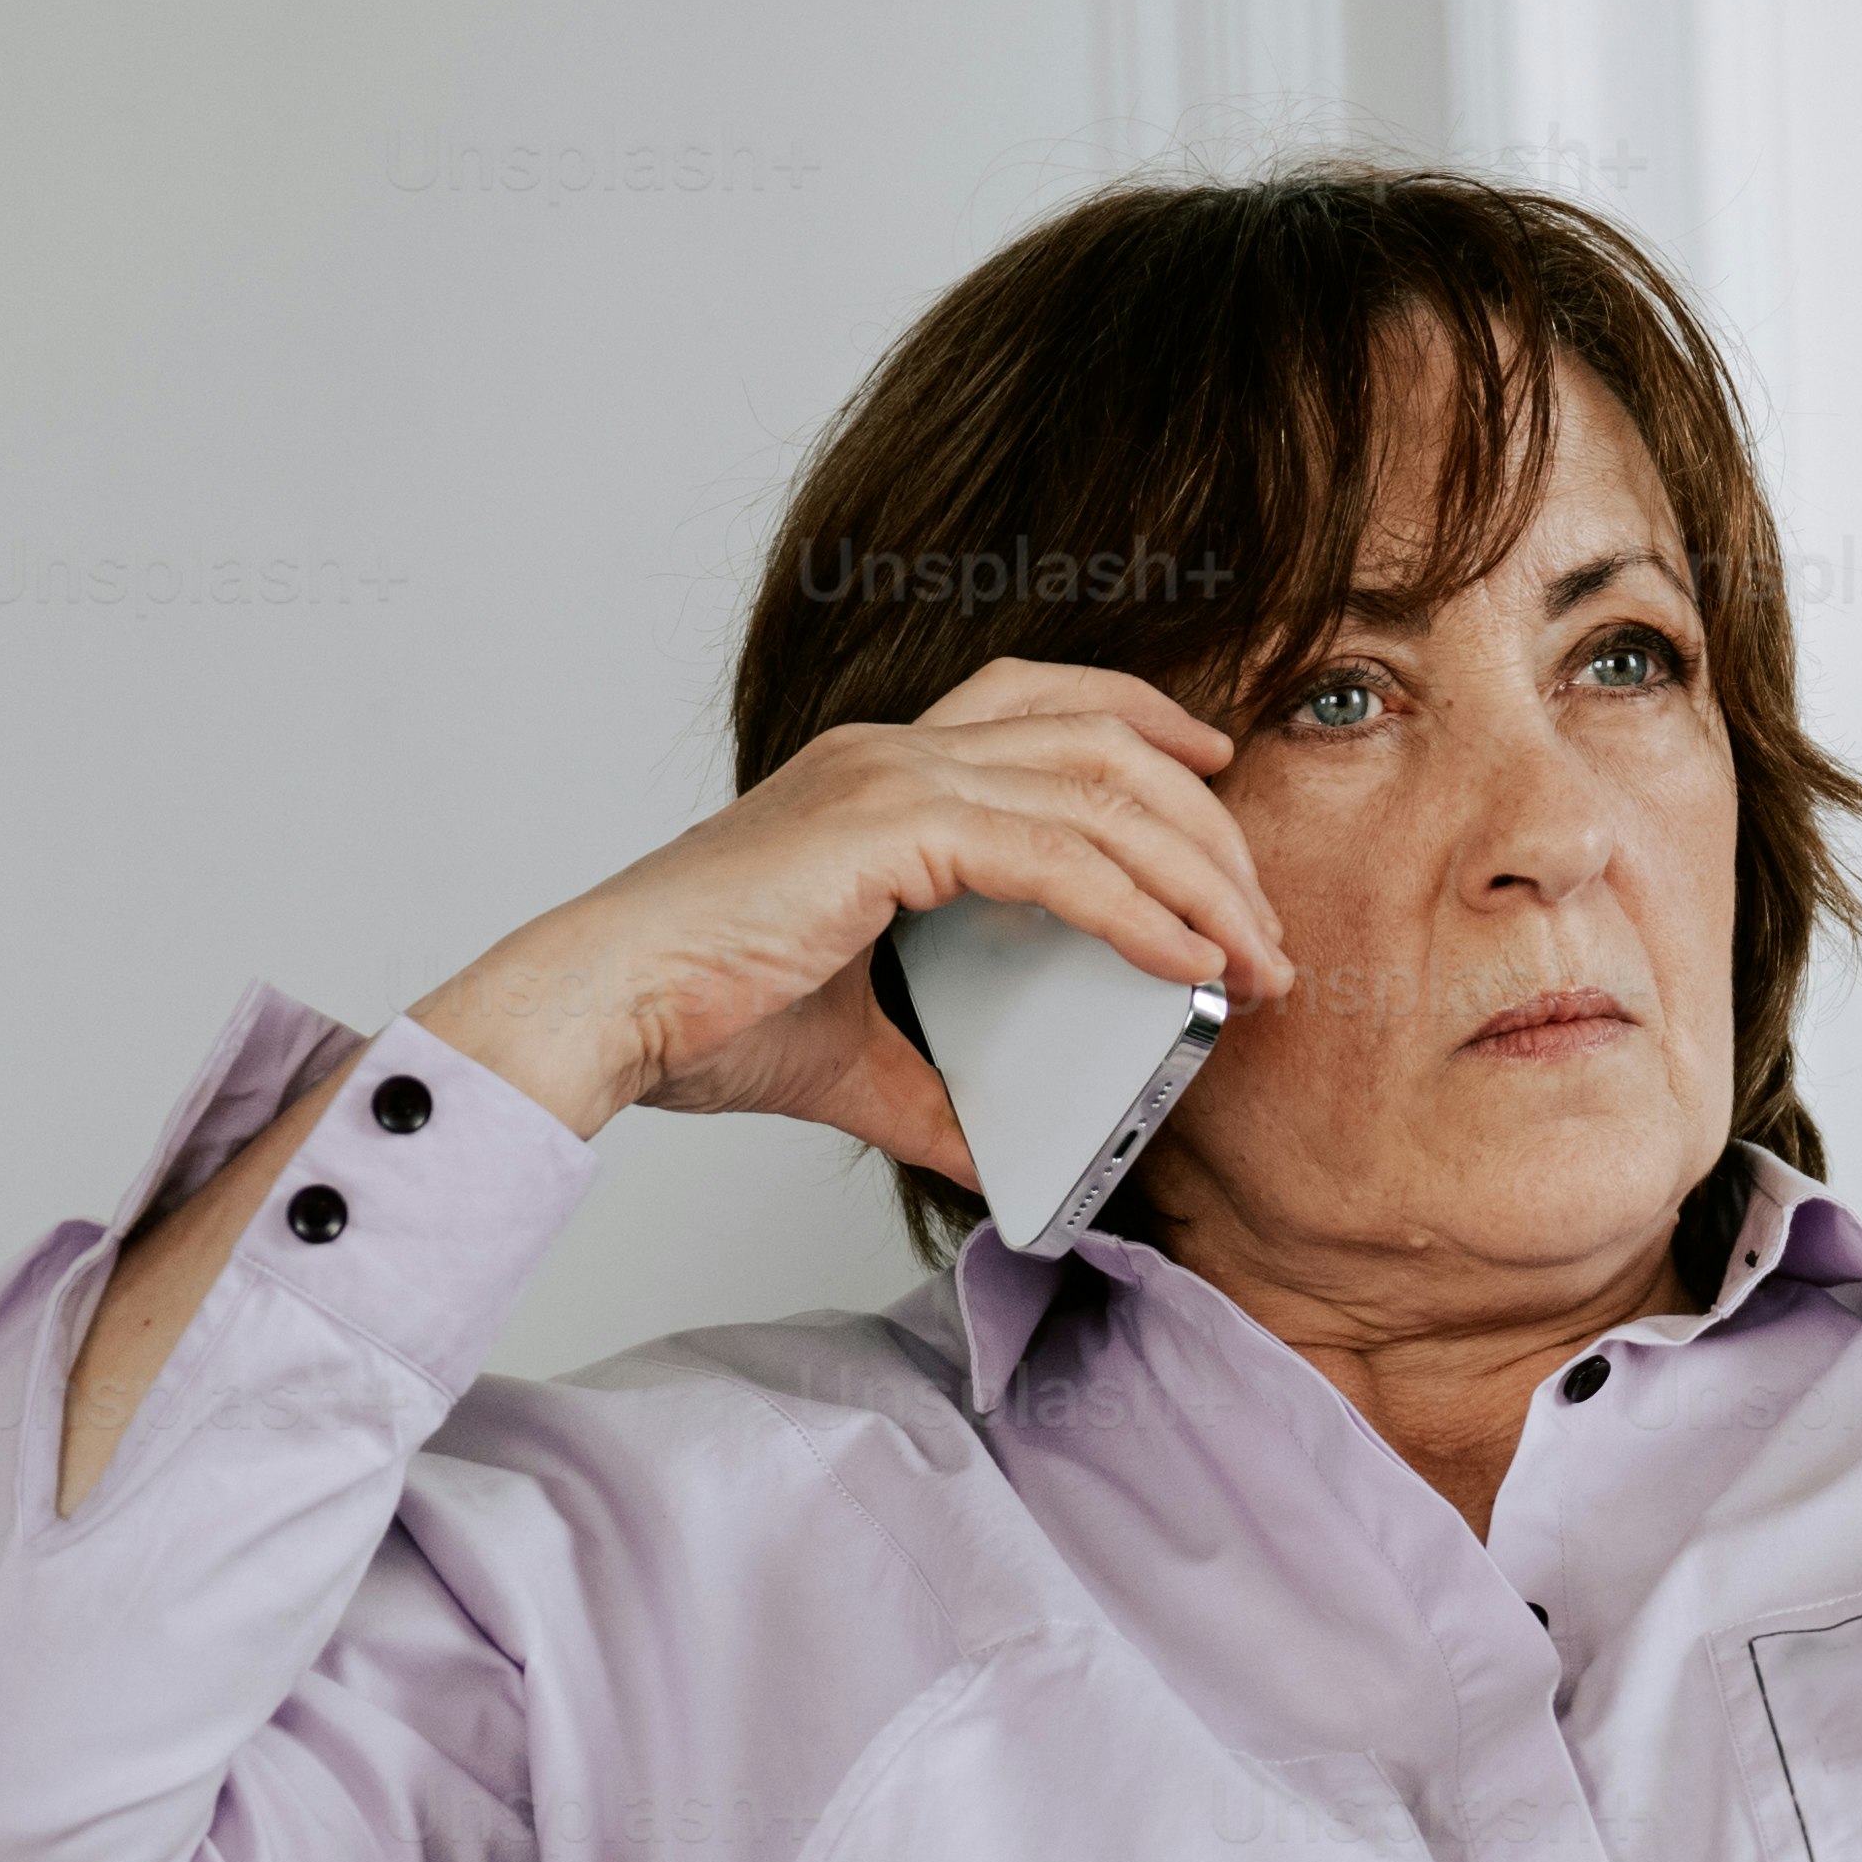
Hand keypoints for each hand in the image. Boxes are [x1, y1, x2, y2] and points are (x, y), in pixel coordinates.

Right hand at [404, 660, 1296, 1171]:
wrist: (600, 1018)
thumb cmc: (693, 1020)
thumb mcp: (852, 1060)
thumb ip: (934, 1095)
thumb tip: (1002, 1160)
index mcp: (881, 774)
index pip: (1043, 701)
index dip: (1145, 722)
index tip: (1217, 780)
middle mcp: (892, 752)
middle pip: (1102, 742)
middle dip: (1205, 828)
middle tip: (1260, 922)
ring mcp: (890, 778)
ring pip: (1102, 792)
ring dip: (1199, 877)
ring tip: (1253, 958)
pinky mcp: (890, 831)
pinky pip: (1059, 859)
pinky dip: (1139, 910)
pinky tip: (1189, 962)